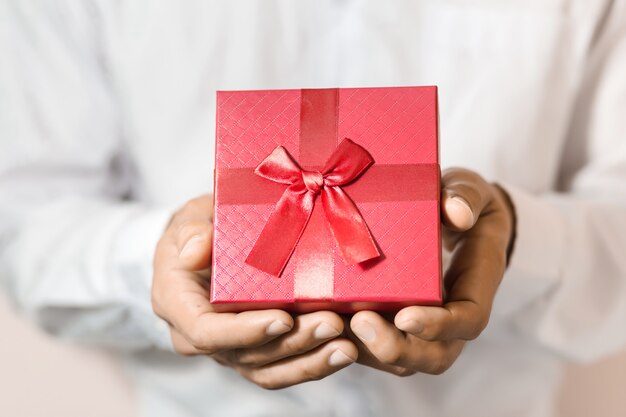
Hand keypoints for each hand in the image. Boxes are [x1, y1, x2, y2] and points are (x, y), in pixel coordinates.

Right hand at [151, 195, 357, 388]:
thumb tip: (193, 252)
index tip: (283, 319)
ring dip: (309, 360)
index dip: (245, 331)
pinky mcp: (253, 351)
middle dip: (293, 342)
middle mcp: (199, 336)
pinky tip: (341, 352)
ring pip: (267, 369)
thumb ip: (191, 231)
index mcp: (177, 304)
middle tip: (333, 323)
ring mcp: (228, 348)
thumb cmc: (200, 228)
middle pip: (246, 354)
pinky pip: (280, 368)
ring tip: (345, 346)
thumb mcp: (190, 218)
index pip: (207, 331)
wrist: (204, 246)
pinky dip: (312, 363)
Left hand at [348, 168, 514, 375]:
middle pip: (435, 356)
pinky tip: (322, 322)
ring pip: (402, 360)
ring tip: (332, 324)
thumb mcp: (469, 189)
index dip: (439, 326)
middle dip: (396, 349)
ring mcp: (425, 325)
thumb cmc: (462, 203)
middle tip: (359, 323)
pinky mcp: (397, 322)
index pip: (468, 321)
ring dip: (367, 351)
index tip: (406, 316)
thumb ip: (466, 196)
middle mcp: (453, 314)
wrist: (456, 215)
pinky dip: (352, 342)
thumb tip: (457, 213)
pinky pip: (378, 346)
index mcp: (476, 284)